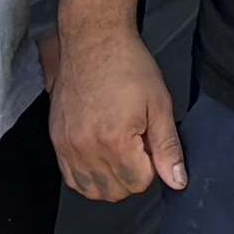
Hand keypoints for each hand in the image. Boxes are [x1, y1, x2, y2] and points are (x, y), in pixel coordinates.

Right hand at [50, 19, 187, 202]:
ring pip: (91, 190)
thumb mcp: (160, 104)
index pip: (138, 183)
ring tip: (119, 150)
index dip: (150, 167)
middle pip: (115, 192)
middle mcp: (86, 147)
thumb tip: (177, 181)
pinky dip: (88, 176)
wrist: (94, 41)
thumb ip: (168, 147)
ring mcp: (67, 145)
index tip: (149, 144)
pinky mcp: (56, 140)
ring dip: (110, 180)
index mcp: (114, 139)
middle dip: (132, 175)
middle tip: (136, 146)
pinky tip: (100, 155)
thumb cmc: (127, 66)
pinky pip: (71, 178)